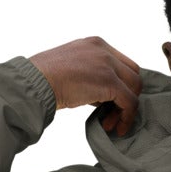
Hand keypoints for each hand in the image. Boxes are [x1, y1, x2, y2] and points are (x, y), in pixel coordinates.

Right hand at [28, 37, 142, 135]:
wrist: (36, 81)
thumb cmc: (46, 79)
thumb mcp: (74, 69)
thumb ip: (92, 76)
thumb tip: (105, 97)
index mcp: (95, 44)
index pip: (122, 64)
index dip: (122, 85)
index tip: (112, 103)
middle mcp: (104, 49)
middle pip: (133, 74)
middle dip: (128, 96)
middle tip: (113, 115)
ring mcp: (107, 63)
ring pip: (135, 87)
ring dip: (127, 109)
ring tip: (111, 123)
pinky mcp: (108, 81)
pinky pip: (129, 102)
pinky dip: (126, 117)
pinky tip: (115, 127)